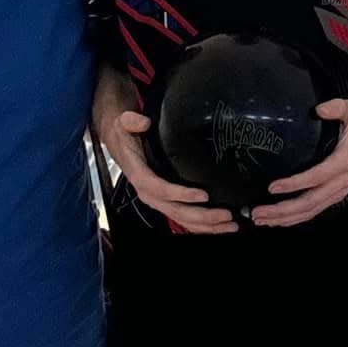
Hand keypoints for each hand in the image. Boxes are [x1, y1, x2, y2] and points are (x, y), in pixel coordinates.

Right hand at [92, 71, 235, 235]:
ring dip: (205, 224)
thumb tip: (141, 122)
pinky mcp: (165, 198)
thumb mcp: (123, 122)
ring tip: (228, 225)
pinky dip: (200, 223)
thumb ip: (131, 121)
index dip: (181, 194)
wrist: (118, 137)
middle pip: (176, 210)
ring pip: (182, 217)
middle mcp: (148, 191)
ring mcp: (157, 197)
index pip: (160, 189)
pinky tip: (218, 225)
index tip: (202, 195)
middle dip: (201, 216)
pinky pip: (182, 215)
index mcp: (139, 174)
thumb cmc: (124, 132)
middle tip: (225, 215)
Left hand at [251, 98, 347, 227]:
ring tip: (261, 219)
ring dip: (285, 218)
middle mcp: (342, 181)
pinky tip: (278, 220)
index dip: (294, 184)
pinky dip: (295, 218)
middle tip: (258, 212)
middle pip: (310, 202)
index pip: (316, 177)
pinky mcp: (335, 194)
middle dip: (282, 210)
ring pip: (310, 211)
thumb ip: (336, 107)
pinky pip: (314, 210)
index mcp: (344, 162)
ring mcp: (339, 191)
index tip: (272, 187)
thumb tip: (319, 109)